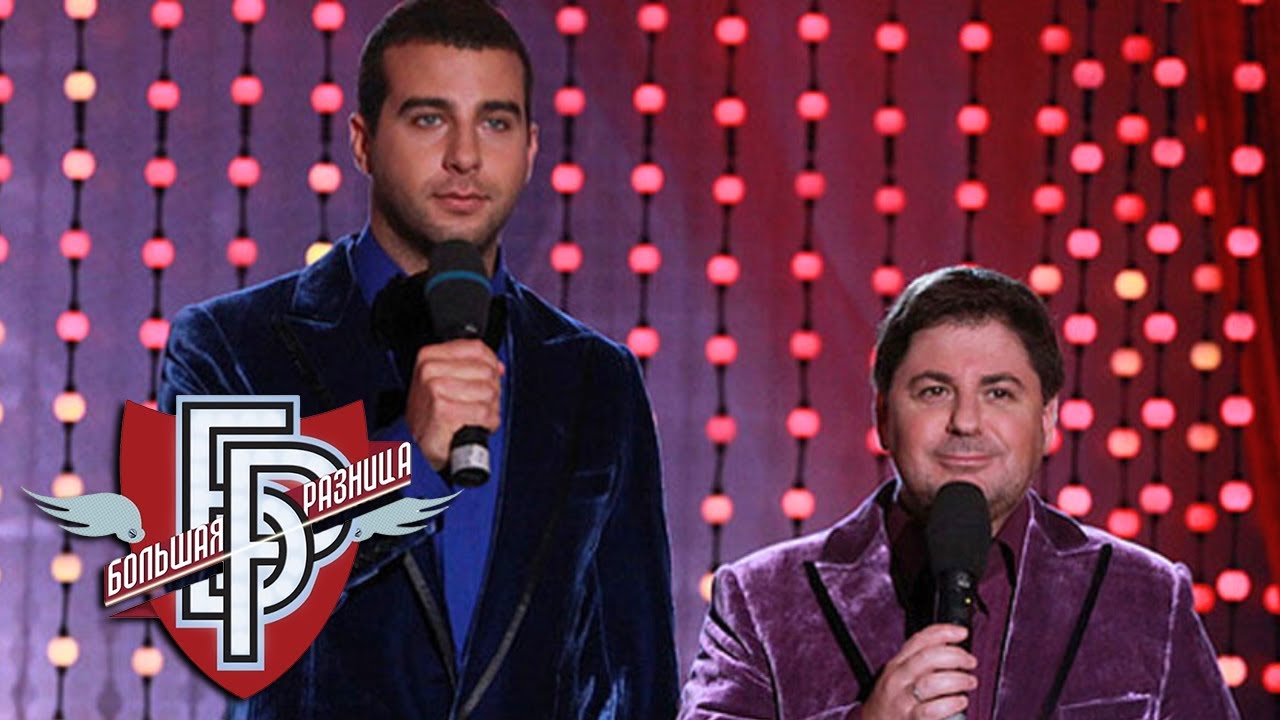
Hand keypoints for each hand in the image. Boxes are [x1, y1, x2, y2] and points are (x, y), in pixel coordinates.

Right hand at [404, 339, 502, 470]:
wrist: (421, 447)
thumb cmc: (433, 417)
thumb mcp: (445, 382)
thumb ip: (471, 367)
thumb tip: (498, 366)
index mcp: (429, 357)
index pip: (477, 348)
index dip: (492, 364)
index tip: (491, 375)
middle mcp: (429, 370)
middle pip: (486, 371)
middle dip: (492, 390)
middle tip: (481, 402)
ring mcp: (435, 388)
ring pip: (488, 391)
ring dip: (490, 408)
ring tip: (476, 414)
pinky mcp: (443, 409)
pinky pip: (483, 411)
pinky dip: (487, 422)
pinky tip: (476, 424)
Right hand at [861, 624, 976, 719]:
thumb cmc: (892, 701)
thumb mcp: (900, 675)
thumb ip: (920, 662)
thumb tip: (952, 649)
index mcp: (897, 664)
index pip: (920, 640)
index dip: (944, 632)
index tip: (962, 632)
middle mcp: (898, 679)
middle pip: (928, 658)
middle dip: (956, 656)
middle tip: (970, 662)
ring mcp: (903, 700)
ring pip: (933, 682)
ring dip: (958, 680)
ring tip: (969, 682)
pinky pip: (934, 709)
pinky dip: (952, 703)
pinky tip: (960, 701)